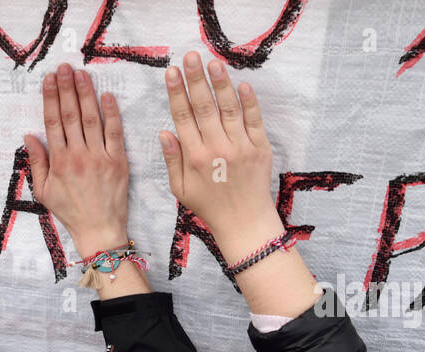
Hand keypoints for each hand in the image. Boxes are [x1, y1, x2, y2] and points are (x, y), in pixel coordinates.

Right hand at [24, 63, 130, 258]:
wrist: (98, 230)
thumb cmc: (70, 212)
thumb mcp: (44, 191)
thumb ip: (37, 163)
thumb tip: (29, 137)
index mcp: (59, 161)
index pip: (53, 122)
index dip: (51, 98)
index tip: (49, 80)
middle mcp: (78, 155)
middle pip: (71, 115)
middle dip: (67, 88)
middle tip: (65, 68)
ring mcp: (99, 157)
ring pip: (91, 118)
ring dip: (86, 94)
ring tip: (82, 74)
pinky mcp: (118, 161)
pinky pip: (114, 132)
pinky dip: (111, 113)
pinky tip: (107, 96)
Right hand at [160, 51, 279, 262]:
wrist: (244, 221)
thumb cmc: (209, 206)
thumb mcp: (181, 189)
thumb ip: (172, 160)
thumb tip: (164, 132)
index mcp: (195, 157)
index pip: (183, 117)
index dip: (177, 93)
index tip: (171, 73)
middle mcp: (216, 148)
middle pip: (204, 107)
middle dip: (196, 79)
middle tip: (190, 57)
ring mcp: (240, 146)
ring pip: (228, 108)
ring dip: (220, 83)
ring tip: (213, 62)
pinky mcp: (260, 147)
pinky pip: (254, 120)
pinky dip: (249, 102)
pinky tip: (242, 85)